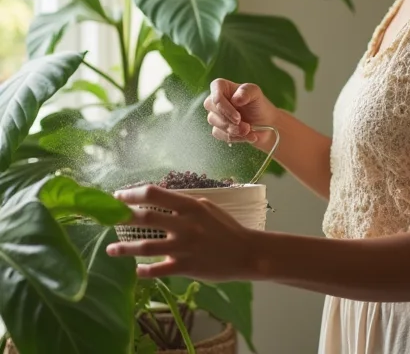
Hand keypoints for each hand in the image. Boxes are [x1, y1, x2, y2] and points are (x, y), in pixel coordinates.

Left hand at [106, 185, 260, 280]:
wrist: (246, 252)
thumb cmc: (226, 228)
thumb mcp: (207, 207)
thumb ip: (184, 205)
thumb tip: (160, 201)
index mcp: (190, 206)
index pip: (154, 194)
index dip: (132, 194)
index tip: (118, 196)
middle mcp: (185, 224)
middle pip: (145, 218)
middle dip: (122, 218)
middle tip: (108, 218)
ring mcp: (184, 246)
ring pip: (146, 247)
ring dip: (125, 249)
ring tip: (110, 250)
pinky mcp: (185, 267)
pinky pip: (157, 270)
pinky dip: (143, 271)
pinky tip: (136, 271)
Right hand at [204, 79, 277, 146]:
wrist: (265, 124)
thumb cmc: (258, 105)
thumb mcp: (256, 94)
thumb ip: (246, 92)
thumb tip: (235, 99)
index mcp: (223, 87)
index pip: (216, 89)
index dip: (223, 104)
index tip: (237, 116)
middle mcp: (216, 100)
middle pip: (213, 108)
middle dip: (229, 120)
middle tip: (246, 126)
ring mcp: (215, 115)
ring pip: (215, 123)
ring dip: (233, 130)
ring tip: (248, 130)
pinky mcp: (217, 129)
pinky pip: (219, 134)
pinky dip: (234, 137)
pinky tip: (246, 136)